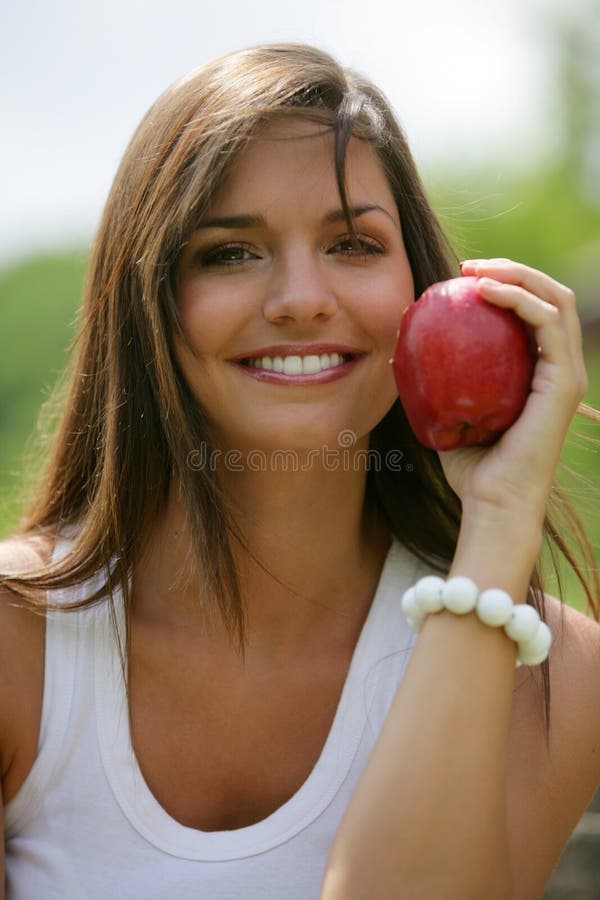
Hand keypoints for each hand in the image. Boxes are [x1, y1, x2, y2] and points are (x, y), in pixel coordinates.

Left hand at [438, 259, 586, 524]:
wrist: (490, 503)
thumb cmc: (467, 466)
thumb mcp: (443, 412)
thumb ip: (431, 382)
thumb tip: (394, 351)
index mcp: (539, 372)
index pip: (532, 311)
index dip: (504, 284)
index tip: (459, 279)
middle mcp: (559, 368)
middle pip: (549, 295)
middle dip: (511, 269)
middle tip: (467, 267)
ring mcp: (566, 374)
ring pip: (555, 299)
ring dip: (516, 274)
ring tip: (474, 271)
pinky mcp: (564, 382)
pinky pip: (547, 322)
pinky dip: (517, 298)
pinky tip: (482, 291)